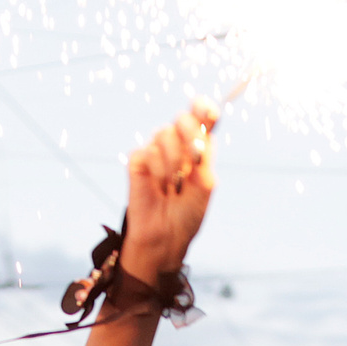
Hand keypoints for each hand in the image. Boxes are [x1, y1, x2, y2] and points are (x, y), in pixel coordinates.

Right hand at [122, 101, 216, 281]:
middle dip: (190, 134)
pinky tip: (158, 187)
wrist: (167, 237)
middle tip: (194, 158)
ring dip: (173, 162)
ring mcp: (155, 152)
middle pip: (182, 119)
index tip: (209, 112)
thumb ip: (205, 153)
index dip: (204, 108)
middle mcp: (176, 146)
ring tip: (173, 186)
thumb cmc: (188, 213)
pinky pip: (147, 152)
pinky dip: (157, 171)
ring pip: (163, 134)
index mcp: (197, 148)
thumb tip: (204, 124)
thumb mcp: (205, 184)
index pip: (201, 117)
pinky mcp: (137, 162)